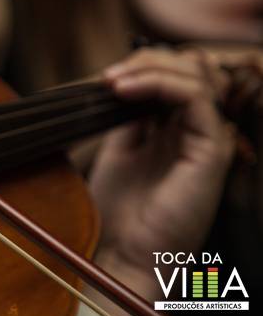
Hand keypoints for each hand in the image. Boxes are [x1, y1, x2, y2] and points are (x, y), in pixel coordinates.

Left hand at [89, 48, 235, 296]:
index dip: (142, 67)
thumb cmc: (119, 211)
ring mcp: (208, 139)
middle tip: (108, 76)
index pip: (175, 77)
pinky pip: (197, 99)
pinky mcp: (212, 152)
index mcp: (177, 130)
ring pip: (197, 76)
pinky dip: (160, 85)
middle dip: (146, 62)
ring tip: (113, 81)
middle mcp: (197, 131)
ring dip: (151, 68)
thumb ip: (129, 117)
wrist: (123, 253)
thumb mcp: (119, 151)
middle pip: (190, 69)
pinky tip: (125, 92)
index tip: (102, 78)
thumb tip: (121, 82)